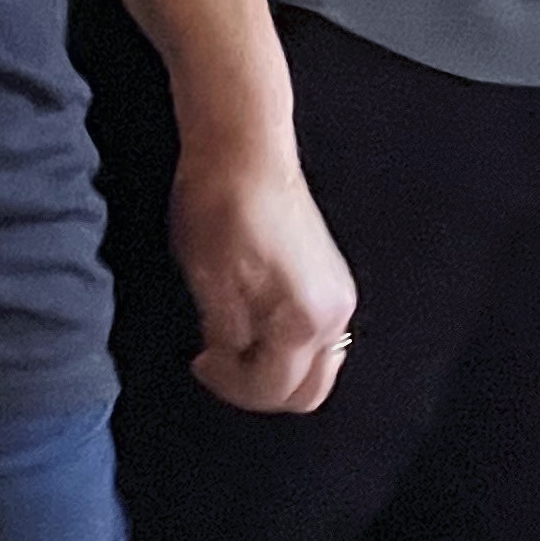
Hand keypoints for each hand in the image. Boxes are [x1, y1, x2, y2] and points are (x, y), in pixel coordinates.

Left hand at [170, 139, 353, 413]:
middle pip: (308, 391)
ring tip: (230, 342)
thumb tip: (229, 361)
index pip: (274, 388)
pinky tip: (252, 322)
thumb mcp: (206, 277)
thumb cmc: (219, 206)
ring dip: (275, 368)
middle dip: (259, 388)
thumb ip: (225, 332)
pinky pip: (318, 338)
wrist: (244, 149)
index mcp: (305, 320)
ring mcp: (341, 297)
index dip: (231, 386)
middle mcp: (336, 315)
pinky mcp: (335, 281)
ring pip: (316, 366)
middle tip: (215, 362)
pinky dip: (288, 346)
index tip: (198, 362)